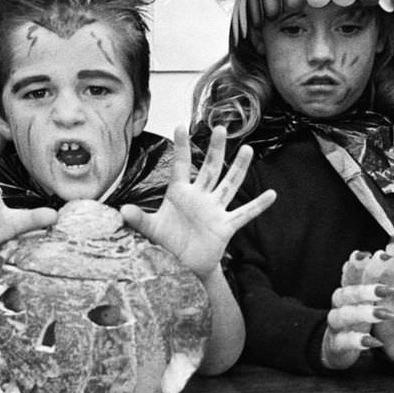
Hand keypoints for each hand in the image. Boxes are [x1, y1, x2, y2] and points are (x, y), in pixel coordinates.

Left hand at [122, 126, 277, 277]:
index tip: (180, 125)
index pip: (181, 165)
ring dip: (239, 168)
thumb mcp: (152, 230)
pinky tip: (271, 194)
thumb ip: (139, 219)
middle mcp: (200, 197)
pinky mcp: (225, 226)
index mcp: (180, 194)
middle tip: (221, 129)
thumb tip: (122, 211)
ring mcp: (214, 210)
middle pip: (210, 168)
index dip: (181, 147)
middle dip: (215, 149)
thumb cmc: (167, 244)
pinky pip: (244, 214)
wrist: (183, 266)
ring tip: (248, 150)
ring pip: (229, 185)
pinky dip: (258, 205)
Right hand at [320, 255, 393, 370]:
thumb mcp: (372, 296)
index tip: (375, 255)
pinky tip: (374, 341)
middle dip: (367, 288)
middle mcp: (340, 303)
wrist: (336, 347)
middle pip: (349, 292)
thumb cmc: (358, 316)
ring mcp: (337, 324)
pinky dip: (358, 341)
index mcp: (349, 289)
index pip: (352, 272)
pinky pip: (346, 341)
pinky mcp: (338, 344)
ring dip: (365, 313)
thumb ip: (385, 273)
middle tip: (388, 289)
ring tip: (386, 314)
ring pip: (345, 315)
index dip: (361, 263)